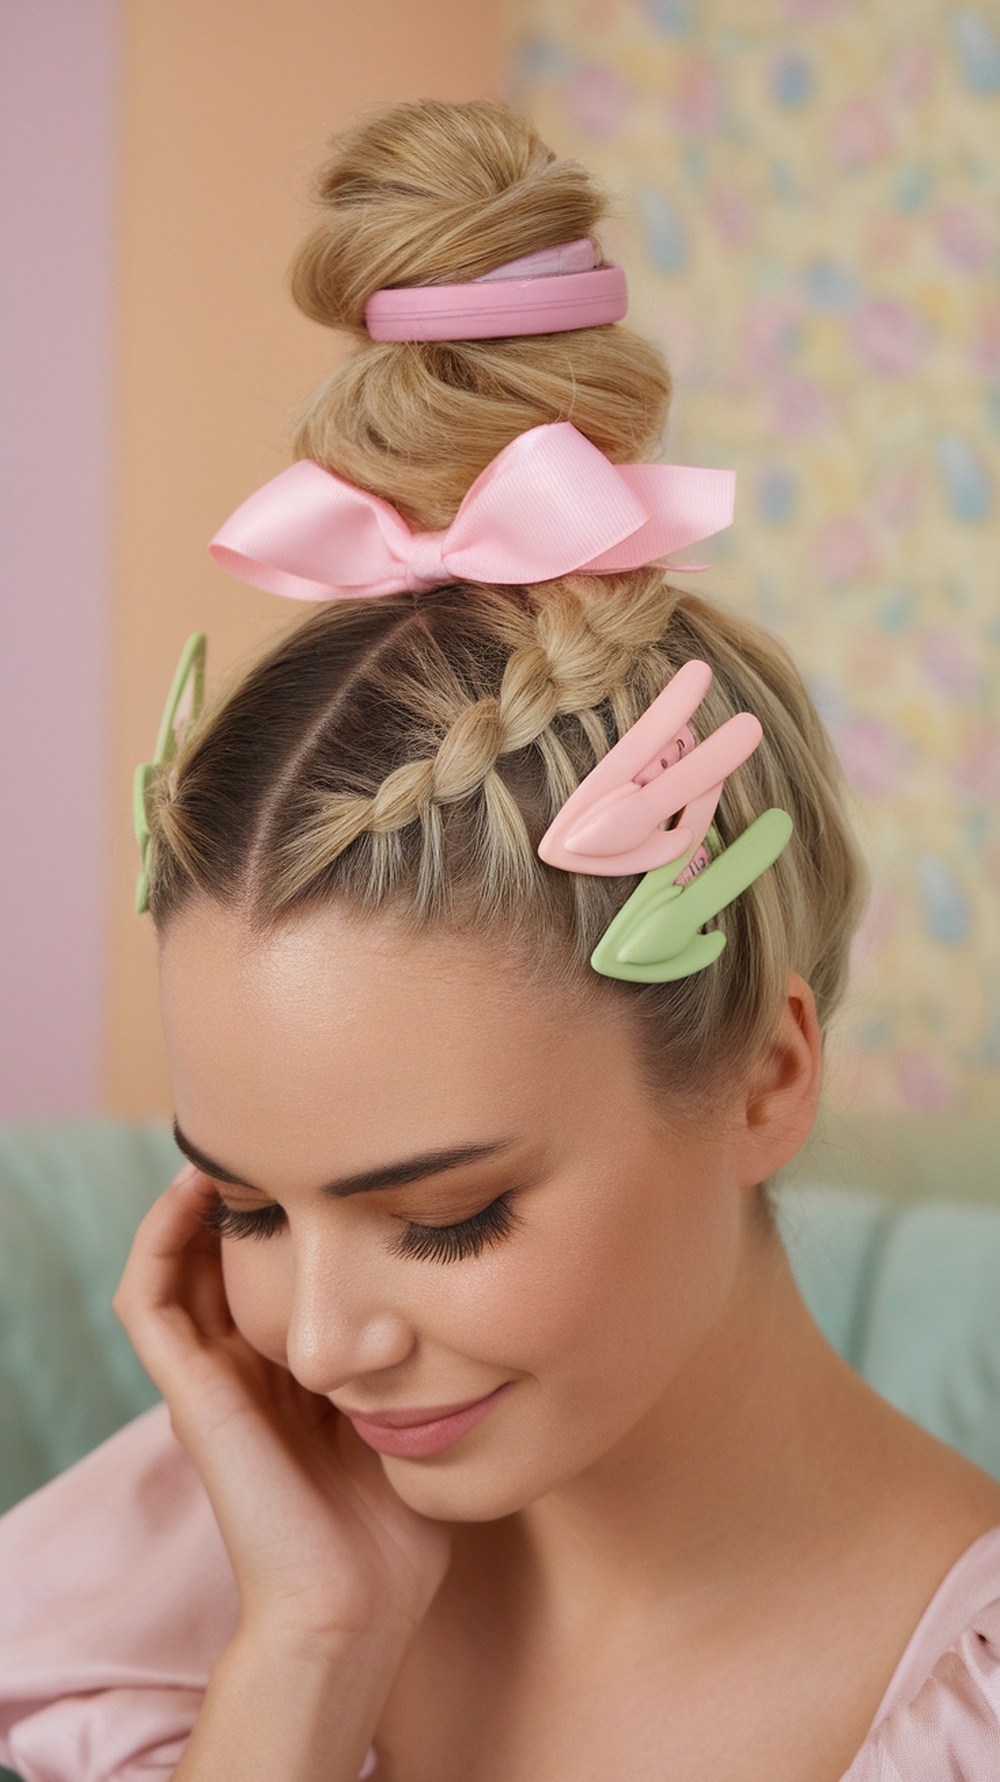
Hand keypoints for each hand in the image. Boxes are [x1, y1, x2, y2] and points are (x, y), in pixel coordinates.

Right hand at [113, 1165, 450, 1644]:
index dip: (292, 1214)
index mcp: (296, 1376)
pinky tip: (195, 1189)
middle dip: (246, 1192)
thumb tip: (489, 1296)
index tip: (331, 1154)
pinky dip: (160, 1240)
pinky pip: (149, 1301)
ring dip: (194, 1202)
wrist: (354, 1608)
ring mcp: (213, 1381)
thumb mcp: (423, 1419)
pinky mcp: (190, 1395)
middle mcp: (248, 1369)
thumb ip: (436, 1365)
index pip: (276, 1273)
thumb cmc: (399, 1533)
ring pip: (177, 1265)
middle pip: (225, 1257)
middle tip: (278, 1125)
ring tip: (226, 1137)